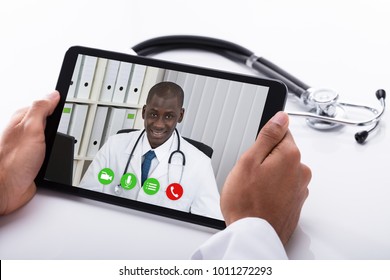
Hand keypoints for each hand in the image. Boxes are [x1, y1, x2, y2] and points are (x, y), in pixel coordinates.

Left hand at [0, 91, 59, 214]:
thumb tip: (52, 95)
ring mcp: (30, 145)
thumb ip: (41, 109)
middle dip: (58, 119)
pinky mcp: (35, 159)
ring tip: (64, 132)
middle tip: (69, 116)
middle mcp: (25, 131)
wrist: (7, 188)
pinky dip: (55, 150)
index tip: (69, 99)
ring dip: (57, 136)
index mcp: (23, 119)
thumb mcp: (31, 128)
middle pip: (47, 119)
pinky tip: (57, 151)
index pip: (43, 104)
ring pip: (49, 135)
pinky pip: (49, 150)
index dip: (57, 102)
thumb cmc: (13, 161)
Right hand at [220, 111, 310, 245]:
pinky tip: (260, 199)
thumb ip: (268, 135)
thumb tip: (281, 117)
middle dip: (265, 159)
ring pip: (281, 170)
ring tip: (253, 189)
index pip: (281, 131)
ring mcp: (300, 189)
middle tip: (250, 174)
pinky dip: (273, 190)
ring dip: (269, 175)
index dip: (264, 141)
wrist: (253, 236)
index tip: (255, 153)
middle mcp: (301, 171)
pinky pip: (283, 187)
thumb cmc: (247, 203)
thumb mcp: (249, 161)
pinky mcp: (296, 203)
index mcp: (290, 156)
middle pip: (281, 152)